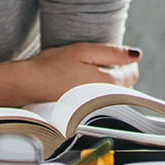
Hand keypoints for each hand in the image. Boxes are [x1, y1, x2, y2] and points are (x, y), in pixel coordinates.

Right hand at [23, 43, 141, 100]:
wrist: (27, 85)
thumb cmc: (52, 66)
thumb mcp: (83, 51)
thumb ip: (112, 52)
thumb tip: (136, 55)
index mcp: (108, 83)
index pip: (132, 74)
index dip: (127, 62)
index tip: (116, 55)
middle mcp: (105, 100)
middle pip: (124, 86)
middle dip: (119, 73)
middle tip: (102, 61)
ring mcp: (95, 108)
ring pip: (112, 95)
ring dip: (109, 84)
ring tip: (90, 72)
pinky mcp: (84, 113)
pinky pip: (100, 102)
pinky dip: (97, 93)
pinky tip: (82, 85)